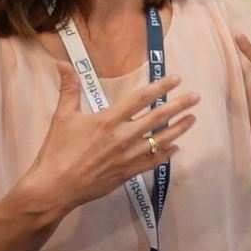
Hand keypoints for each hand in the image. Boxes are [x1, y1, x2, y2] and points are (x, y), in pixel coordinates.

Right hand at [22, 63, 198, 214]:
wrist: (55, 188)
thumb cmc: (57, 151)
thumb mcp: (62, 117)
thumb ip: (69, 89)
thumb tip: (63, 63)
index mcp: (108, 120)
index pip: (141, 98)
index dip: (160, 87)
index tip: (176, 79)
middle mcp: (123, 136)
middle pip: (158, 118)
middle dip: (179, 106)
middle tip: (196, 97)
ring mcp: (128, 156)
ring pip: (161, 140)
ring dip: (179, 128)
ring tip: (193, 119)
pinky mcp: (128, 173)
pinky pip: (152, 161)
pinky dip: (166, 154)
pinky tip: (176, 148)